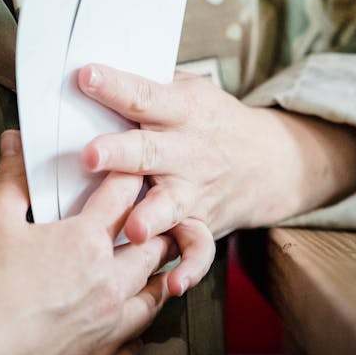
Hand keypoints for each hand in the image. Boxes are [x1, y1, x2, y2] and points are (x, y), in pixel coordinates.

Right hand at [0, 131, 213, 354]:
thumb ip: (12, 179)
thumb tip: (15, 142)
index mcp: (87, 241)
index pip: (124, 193)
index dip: (130, 174)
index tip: (132, 166)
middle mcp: (110, 282)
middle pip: (153, 243)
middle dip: (153, 225)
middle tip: (149, 215)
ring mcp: (111, 326)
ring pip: (155, 294)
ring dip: (153, 276)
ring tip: (147, 266)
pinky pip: (138, 342)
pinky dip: (137, 326)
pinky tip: (128, 319)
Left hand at [78, 65, 355, 244]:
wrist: (269, 159)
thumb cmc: (212, 119)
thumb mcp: (189, 90)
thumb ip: (150, 85)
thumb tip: (93, 71)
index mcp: (181, 110)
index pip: (143, 95)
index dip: (115, 86)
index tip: (86, 77)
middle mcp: (187, 150)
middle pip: (149, 150)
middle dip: (120, 154)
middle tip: (90, 155)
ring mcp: (195, 189)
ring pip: (170, 204)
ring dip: (151, 216)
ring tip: (133, 227)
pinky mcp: (202, 223)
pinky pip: (198, 249)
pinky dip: (189, 268)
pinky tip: (173, 284)